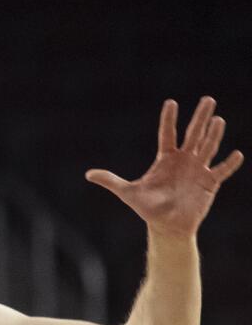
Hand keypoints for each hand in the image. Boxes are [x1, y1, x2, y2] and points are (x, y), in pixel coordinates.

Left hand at [87, 97, 243, 237]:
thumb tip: (87, 175)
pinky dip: (229, 163)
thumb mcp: (127, 193)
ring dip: (213, 134)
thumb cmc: (148, 208)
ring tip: (218, 119)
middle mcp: (184, 160)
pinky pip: (222, 171)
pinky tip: (236, 153)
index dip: (169, 119)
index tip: (171, 102)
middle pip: (193, 133)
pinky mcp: (210, 183)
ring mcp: (198, 170)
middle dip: (200, 117)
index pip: (167, 133)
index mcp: (165, 158)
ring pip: (208, 147)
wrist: (166, 226)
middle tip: (208, 99)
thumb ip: (111, 181)